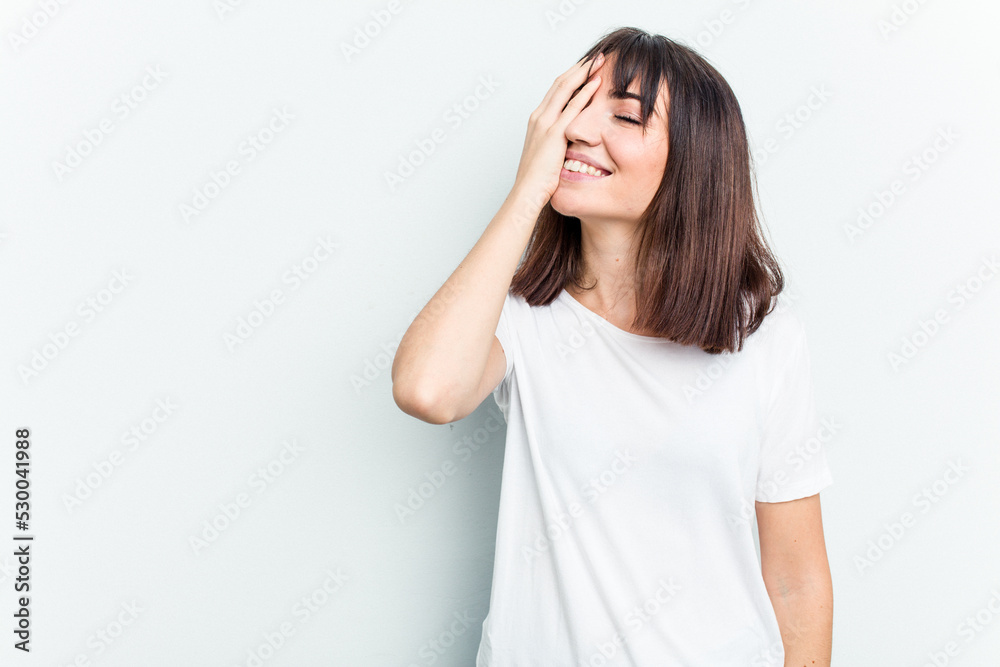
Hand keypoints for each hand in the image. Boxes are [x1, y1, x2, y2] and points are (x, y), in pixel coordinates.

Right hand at [511, 52, 604, 203]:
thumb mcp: (547, 155)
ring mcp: (545, 124)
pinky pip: (573, 108)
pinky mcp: (554, 134)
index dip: (572, 76)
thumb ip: (557, 143)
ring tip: (600, 61)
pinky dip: (585, 92)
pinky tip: (597, 82)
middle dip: (579, 68)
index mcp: (536, 120)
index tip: (586, 67)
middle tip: (596, 56)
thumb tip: (570, 142)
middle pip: (561, 83)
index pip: (556, 90)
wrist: (526, 193)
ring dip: (584, 72)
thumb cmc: (536, 181)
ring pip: (565, 88)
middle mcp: (538, 117)